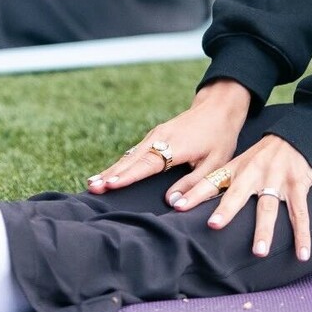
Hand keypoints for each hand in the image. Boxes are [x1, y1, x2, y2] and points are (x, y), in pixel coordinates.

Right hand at [88, 80, 251, 193]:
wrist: (217, 108)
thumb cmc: (219, 138)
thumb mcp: (215, 164)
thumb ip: (194, 183)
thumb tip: (172, 202)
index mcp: (175, 146)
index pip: (147, 164)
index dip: (128, 176)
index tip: (110, 184)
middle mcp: (159, 138)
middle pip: (131, 160)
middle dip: (111, 174)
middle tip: (92, 188)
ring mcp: (154, 136)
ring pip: (129, 156)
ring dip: (111, 170)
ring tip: (93, 184)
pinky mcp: (153, 137)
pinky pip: (133, 153)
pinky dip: (120, 165)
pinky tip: (109, 175)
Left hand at [171, 133, 311, 260]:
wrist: (293, 138)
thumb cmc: (259, 158)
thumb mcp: (237, 164)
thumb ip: (216, 183)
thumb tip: (182, 200)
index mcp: (236, 169)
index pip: (211, 182)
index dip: (194, 194)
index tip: (178, 206)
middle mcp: (253, 174)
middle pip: (237, 194)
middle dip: (226, 209)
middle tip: (213, 225)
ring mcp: (276, 180)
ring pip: (269, 208)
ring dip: (264, 231)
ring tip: (258, 252)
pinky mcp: (297, 186)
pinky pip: (300, 214)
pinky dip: (303, 236)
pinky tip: (303, 255)